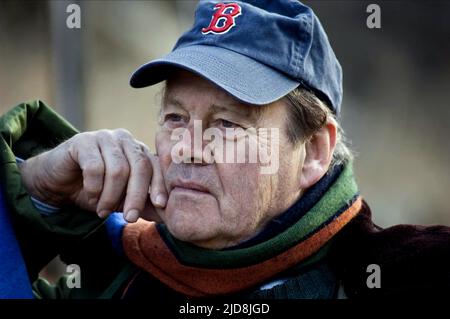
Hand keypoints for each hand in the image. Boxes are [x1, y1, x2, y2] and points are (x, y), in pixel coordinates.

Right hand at [19, 129, 166, 222]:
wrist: (58, 182)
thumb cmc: (96, 190)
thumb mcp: (123, 200)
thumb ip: (145, 205)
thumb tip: (170, 218)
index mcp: (139, 150)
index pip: (156, 166)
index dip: (160, 185)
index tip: (161, 205)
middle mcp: (125, 140)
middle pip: (140, 167)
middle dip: (136, 196)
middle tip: (130, 218)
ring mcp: (104, 137)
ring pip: (118, 169)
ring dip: (111, 196)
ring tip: (103, 211)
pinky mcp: (83, 141)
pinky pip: (95, 167)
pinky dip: (94, 188)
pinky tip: (91, 196)